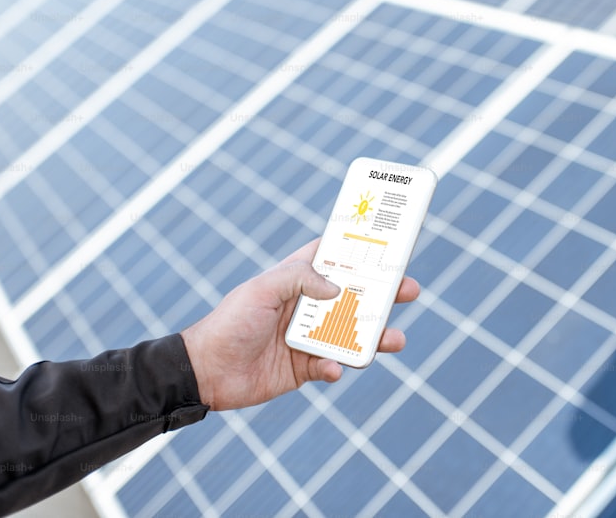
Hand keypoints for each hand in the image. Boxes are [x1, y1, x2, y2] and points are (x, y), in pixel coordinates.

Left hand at [180, 238, 419, 410]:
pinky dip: (336, 367)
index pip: (333, 257)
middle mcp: (308, 306)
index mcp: (297, 279)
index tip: (388, 243)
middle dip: (384, 294)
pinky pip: (331, 366)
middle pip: (355, 296)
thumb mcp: (261, 290)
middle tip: (409, 290)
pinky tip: (332, 369)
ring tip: (395, 340)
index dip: (359, 249)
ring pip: (353, 334)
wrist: (206, 372)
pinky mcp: (306, 367)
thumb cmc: (230, 322)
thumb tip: (338, 289)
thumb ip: (299, 279)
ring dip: (375, 337)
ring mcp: (309, 337)